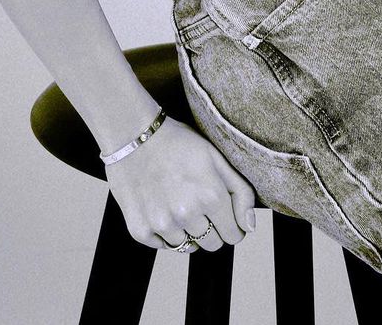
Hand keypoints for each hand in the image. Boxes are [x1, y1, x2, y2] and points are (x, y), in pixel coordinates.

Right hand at [103, 116, 257, 251]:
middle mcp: (187, 214)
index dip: (231, 223)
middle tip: (197, 203)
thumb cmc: (177, 143)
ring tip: (176, 200)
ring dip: (186, 230)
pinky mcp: (140, 230)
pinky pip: (163, 246)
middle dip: (211, 228)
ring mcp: (162, 224)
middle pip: (213, 245)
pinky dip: (164, 232)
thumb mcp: (216, 157)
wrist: (131, 134)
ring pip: (188, 246)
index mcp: (211, 196)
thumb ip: (240, 192)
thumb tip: (250, 227)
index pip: (235, 235)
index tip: (221, 210)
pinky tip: (160, 206)